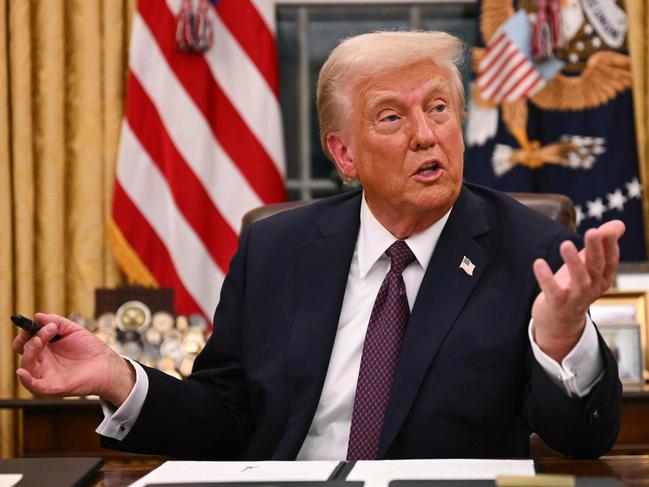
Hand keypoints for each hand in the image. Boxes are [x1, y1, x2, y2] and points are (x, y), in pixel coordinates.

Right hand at [12, 313, 135, 405]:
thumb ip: (57, 322)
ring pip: (27, 365)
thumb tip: (38, 316)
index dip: (25, 332)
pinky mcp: (53, 387)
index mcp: (46, 349)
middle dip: (28, 338)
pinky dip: (26, 380)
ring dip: (30, 350)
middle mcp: (43, 362)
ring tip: (41, 338)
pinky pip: (34, 386)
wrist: (107, 364)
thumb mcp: (74, 330)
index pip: (26, 341)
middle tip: (44, 330)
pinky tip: (22, 372)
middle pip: (25, 351)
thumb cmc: (91, 349)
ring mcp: (46, 375)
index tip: (30, 323)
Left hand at [531, 220, 624, 361]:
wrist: (560, 323)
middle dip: (595, 249)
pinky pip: (553, 291)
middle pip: (596, 267)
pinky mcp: (557, 304)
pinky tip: (538, 263)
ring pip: (579, 280)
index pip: (610, 260)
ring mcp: (575, 298)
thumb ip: (601, 245)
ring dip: (574, 262)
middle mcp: (592, 288)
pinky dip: (546, 277)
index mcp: (602, 278)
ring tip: (566, 244)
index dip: (609, 245)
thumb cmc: (574, 288)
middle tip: (592, 231)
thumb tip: (618, 224)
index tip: (606, 229)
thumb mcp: (588, 266)